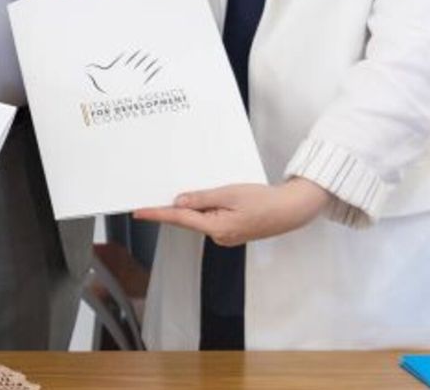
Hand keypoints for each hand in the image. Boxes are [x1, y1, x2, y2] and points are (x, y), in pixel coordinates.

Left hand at [134, 178, 331, 246]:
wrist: (291, 210)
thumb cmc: (264, 200)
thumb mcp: (229, 193)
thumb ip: (202, 199)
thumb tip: (179, 202)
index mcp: (217, 228)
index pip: (179, 219)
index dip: (157, 214)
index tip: (138, 212)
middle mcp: (219, 236)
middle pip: (187, 220)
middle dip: (172, 208)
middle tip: (154, 194)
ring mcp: (226, 236)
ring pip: (199, 220)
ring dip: (191, 208)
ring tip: (185, 192)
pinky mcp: (232, 231)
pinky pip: (210, 220)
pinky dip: (204, 210)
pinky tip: (204, 199)